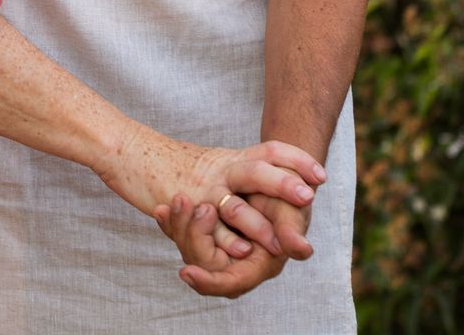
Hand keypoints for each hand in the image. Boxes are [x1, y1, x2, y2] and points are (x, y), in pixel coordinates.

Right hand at [98, 129, 322, 266]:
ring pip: (234, 205)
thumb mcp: (213, 160)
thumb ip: (239, 169)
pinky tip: (239, 252)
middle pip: (256, 171)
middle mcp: (220, 170)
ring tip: (279, 243)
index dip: (297, 161)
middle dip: (284, 185)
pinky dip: (223, 240)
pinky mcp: (183, 207)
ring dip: (258, 225)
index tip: (320, 175)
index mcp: (231, 158)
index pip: (270, 151)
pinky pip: (206, 227)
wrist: (130, 151)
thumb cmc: (173, 161)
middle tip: (308, 198)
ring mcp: (202, 189)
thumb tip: (269, 171)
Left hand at [153, 195, 291, 297]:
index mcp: (258, 265)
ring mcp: (219, 249)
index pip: (230, 283)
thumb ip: (292, 231)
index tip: (186, 272)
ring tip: (177, 199)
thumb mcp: (293, 211)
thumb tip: (301, 250)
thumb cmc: (290, 199)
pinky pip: (183, 233)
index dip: (208, 282)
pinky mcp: (208, 234)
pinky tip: (161, 209)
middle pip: (203, 264)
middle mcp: (236, 262)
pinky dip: (172, 221)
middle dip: (190, 235)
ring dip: (179, 224)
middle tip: (185, 202)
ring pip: (189, 248)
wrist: (281, 179)